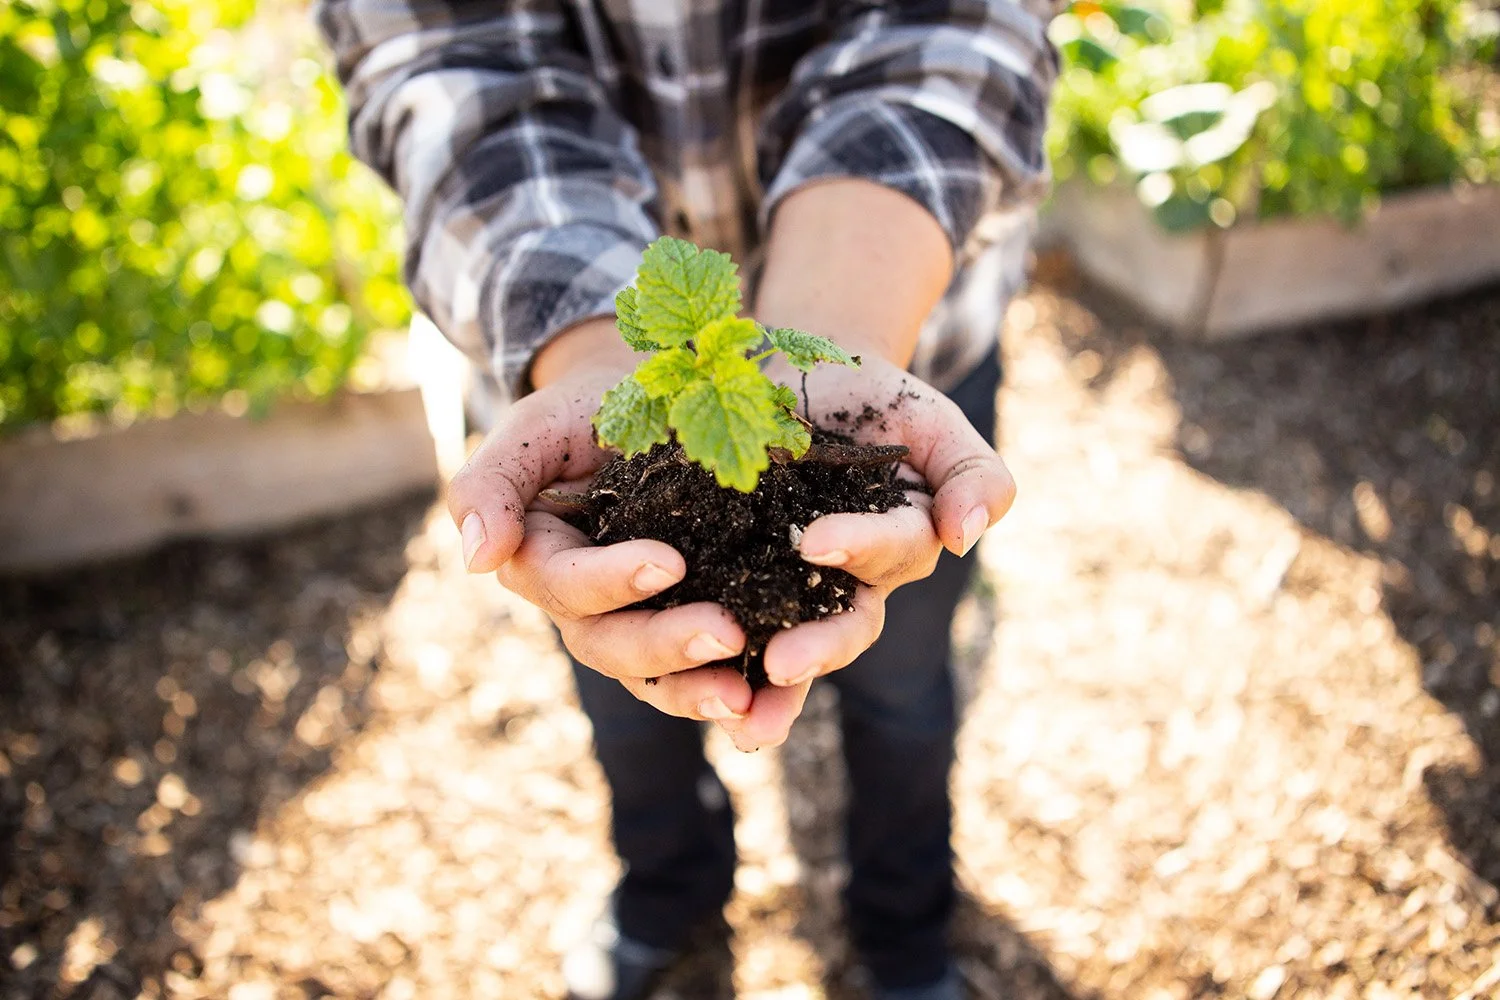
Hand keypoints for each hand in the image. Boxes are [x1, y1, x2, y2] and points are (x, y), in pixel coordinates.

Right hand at [447, 320, 756, 725]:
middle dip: (667, 645)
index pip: (568, 585)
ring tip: (745, 696)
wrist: (646, 406)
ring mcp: (637, 624)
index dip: (612, 581)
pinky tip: (772, 704)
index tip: (669, 563)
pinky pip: (704, 673)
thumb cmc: (583, 412)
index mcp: (540, 561)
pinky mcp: (688, 627)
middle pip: (613, 645)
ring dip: (698, 691)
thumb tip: (480, 558)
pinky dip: (736, 692)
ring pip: (657, 677)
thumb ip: (492, 482)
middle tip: (726, 633)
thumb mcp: (535, 427)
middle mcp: (585, 607)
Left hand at [710, 352, 1014, 752]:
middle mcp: (849, 583)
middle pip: (844, 626)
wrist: (792, 377)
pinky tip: (686, 694)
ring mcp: (791, 590)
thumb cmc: (872, 402)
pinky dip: (709, 671)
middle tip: (781, 663)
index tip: (813, 541)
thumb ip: (972, 474)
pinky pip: (729, 637)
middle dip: (817, 648)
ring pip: (791, 654)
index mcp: (899, 543)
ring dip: (769, 693)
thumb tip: (966, 537)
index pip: (887, 551)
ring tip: (740, 718)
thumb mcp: (930, 422)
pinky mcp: (735, 585)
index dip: (857, 547)